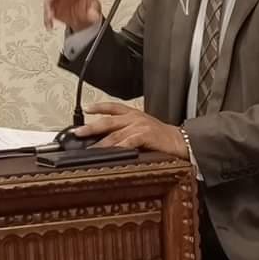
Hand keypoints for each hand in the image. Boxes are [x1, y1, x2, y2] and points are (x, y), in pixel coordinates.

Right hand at [43, 0, 101, 30]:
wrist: (83, 16)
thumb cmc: (89, 6)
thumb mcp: (95, 8)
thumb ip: (94, 11)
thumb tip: (95, 15)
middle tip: (54, 2)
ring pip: (49, 0)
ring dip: (47, 9)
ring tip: (50, 18)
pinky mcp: (53, 7)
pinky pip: (47, 12)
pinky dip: (47, 18)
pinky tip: (49, 25)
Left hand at [74, 102, 188, 159]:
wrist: (180, 141)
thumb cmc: (162, 137)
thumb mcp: (143, 127)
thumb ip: (127, 130)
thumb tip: (109, 138)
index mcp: (134, 114)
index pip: (113, 107)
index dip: (99, 107)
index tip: (86, 109)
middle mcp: (135, 118)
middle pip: (108, 121)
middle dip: (91, 127)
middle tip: (78, 132)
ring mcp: (139, 126)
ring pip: (115, 134)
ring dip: (100, 143)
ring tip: (89, 149)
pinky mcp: (145, 136)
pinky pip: (128, 142)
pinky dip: (118, 147)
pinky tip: (110, 152)